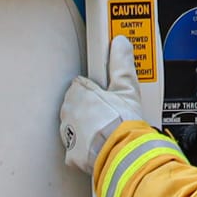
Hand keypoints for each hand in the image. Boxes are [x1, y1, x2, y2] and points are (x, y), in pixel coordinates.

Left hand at [58, 36, 144, 172]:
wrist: (122, 154)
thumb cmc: (123, 123)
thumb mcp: (127, 88)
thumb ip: (121, 63)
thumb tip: (120, 42)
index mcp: (79, 93)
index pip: (82, 85)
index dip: (97, 90)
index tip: (106, 94)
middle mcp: (69, 113)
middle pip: (78, 106)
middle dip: (92, 109)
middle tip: (111, 113)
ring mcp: (68, 134)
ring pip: (76, 127)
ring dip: (89, 128)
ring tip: (108, 131)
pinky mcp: (71, 153)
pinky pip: (76, 148)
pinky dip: (87, 148)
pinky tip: (102, 146)